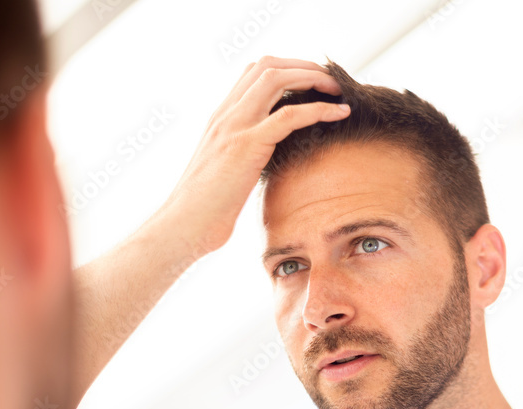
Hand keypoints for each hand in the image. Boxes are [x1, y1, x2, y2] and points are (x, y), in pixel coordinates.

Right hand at [155, 56, 349, 253]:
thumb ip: (242, 158)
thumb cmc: (204, 210)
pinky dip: (319, 109)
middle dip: (304, 66)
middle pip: (267, 66)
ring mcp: (234, 127)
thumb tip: (263, 165)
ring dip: (313, 78)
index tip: (313, 83)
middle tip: (332, 82)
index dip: (288, 70)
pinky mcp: (246, 146)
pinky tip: (340, 113)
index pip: (253, 73)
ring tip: (338, 91)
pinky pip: (288, 116)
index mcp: (220, 119)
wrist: (182, 227)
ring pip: (276, 79)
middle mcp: (225, 115)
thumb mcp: (225, 173)